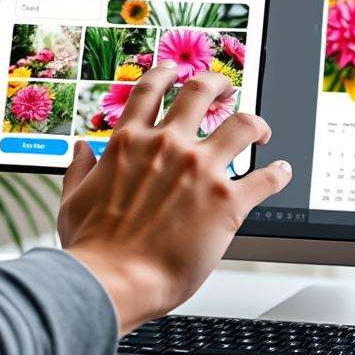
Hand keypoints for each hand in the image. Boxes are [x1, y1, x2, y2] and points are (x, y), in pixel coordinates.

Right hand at [58, 60, 290, 333]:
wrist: (111, 283)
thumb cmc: (91, 251)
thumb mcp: (72, 201)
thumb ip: (80, 170)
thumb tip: (81, 150)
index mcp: (129, 143)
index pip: (149, 90)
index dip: (166, 73)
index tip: (176, 71)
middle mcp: (168, 146)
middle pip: (201, 92)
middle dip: (218, 84)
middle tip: (226, 89)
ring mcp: (201, 170)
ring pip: (243, 124)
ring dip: (256, 123)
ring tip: (261, 129)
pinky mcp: (228, 201)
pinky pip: (266, 178)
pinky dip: (278, 173)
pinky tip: (282, 172)